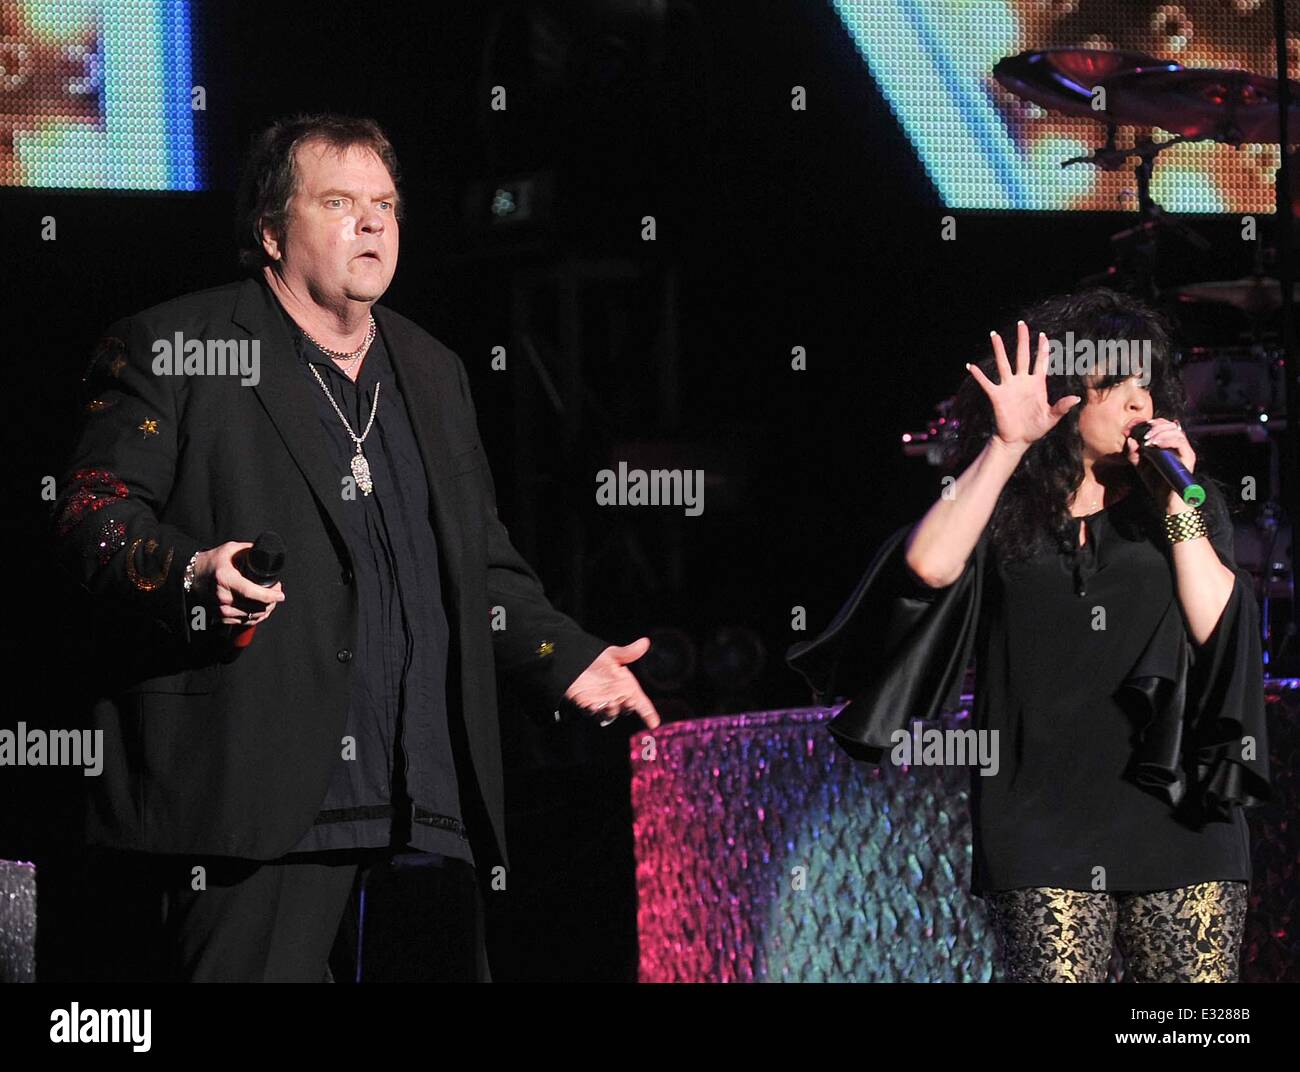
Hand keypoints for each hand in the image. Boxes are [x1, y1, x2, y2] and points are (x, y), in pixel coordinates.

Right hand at [193, 541, 285, 626]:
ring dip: (265, 610)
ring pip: (251, 616)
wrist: (192, 574)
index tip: (281, 595)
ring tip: (270, 600)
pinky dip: (255, 617)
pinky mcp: (220, 616)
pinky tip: (261, 610)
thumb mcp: (231, 549)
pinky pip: (244, 622)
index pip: (251, 592)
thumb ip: (250, 550)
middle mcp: (222, 596)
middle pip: (255, 606)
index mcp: (225, 578)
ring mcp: (220, 608)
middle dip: (271, 601)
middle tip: (276, 592)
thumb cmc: (213, 560)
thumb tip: (267, 553)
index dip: (269, 595)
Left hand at [562, 637, 660, 729]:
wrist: (576, 662)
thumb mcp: (613, 655)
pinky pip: (592, 712)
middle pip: (626, 709)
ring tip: (610, 702)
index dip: (649, 713)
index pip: (641, 703)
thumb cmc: (598, 659)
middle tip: (628, 701)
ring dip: (611, 710)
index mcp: (627, 688)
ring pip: (610, 713)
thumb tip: (645, 642)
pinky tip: (594, 705)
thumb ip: (629, 652)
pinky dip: (594, 711)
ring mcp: (603, 703)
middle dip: (628, 707)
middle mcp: (617, 697)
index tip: (654, 723)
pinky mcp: (588, 705)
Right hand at [966, 321, 1081, 450]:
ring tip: (994, 335)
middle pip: (1022, 355)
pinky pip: (986, 383)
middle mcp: (1022, 381)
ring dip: (999, 349)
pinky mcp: (997, 396)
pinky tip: (971, 366)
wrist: (1018, 440)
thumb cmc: (1036, 428)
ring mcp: (1008, 387)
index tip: (1043, 335)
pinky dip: (979, 375)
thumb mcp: (1051, 418)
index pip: (1040, 361)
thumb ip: (1062, 407)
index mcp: (1037, 384)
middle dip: (1022, 340)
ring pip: (1003, 363)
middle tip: (1022, 324)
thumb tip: (1077, 398)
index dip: (1043, 348)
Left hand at [1124, 417, 1195, 511]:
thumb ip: (1134, 454)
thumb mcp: (1140, 467)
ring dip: (1159, 433)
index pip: (1165, 426)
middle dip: (1156, 426)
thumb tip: (1130, 440)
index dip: (1153, 423)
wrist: (1167, 502)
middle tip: (1143, 435)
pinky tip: (1155, 444)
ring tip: (1147, 441)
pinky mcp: (1188, 458)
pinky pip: (1180, 442)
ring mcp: (1185, 451)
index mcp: (1169, 445)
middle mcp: (1179, 446)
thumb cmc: (1157, 484)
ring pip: (1176, 431)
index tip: (1139, 427)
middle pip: (1171, 425)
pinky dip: (1166, 440)